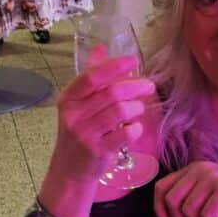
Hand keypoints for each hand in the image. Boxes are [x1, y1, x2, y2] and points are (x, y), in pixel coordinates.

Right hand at [52, 44, 155, 187]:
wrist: (70, 169)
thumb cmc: (80, 130)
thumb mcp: (79, 103)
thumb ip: (90, 77)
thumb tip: (100, 48)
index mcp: (68, 98)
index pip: (92, 77)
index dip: (114, 66)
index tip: (134, 61)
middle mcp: (73, 114)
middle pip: (111, 93)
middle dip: (135, 87)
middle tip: (149, 86)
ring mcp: (85, 134)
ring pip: (120, 112)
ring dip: (136, 108)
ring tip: (139, 109)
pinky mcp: (98, 150)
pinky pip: (125, 134)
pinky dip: (135, 128)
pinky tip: (134, 128)